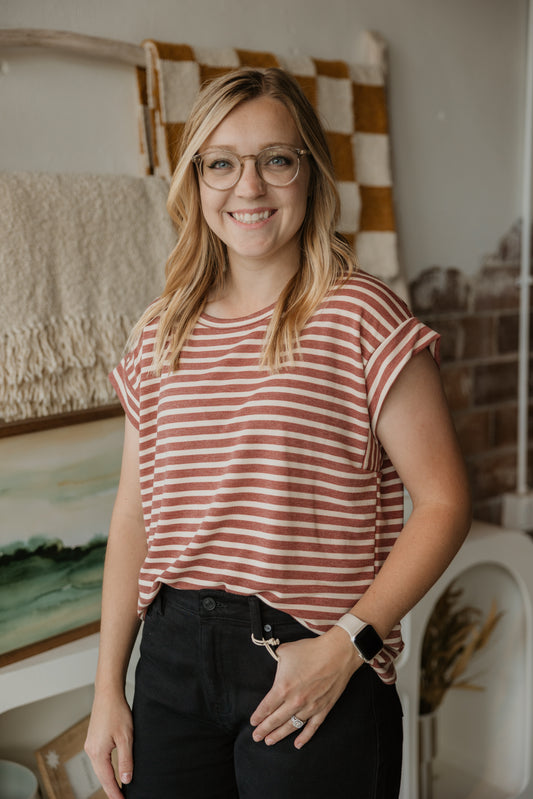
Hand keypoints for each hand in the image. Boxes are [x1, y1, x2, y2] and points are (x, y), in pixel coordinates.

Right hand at [84, 691, 133, 798]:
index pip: (107, 780)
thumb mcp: (126, 738)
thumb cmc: (117, 712)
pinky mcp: (92, 739)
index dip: (115, 793)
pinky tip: (111, 771)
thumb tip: (126, 779)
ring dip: (107, 780)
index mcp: (98, 753)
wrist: (107, 694)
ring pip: (99, 769)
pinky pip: (98, 760)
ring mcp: (90, 745)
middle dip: (110, 789)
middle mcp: (91, 751)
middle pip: (101, 777)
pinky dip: (104, 769)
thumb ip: (126, 760)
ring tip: (117, 790)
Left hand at [249, 626, 361, 747]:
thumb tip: (276, 663)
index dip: (258, 716)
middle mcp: (295, 701)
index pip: (266, 707)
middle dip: (264, 729)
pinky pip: (312, 727)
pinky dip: (305, 737)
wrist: (337, 653)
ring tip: (270, 741)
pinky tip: (297, 744)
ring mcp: (310, 707)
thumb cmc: (311, 650)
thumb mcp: (286, 651)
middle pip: (275, 720)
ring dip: (279, 735)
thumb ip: (277, 660)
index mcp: (283, 687)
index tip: (253, 722)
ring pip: (291, 726)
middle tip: (256, 737)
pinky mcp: (323, 709)